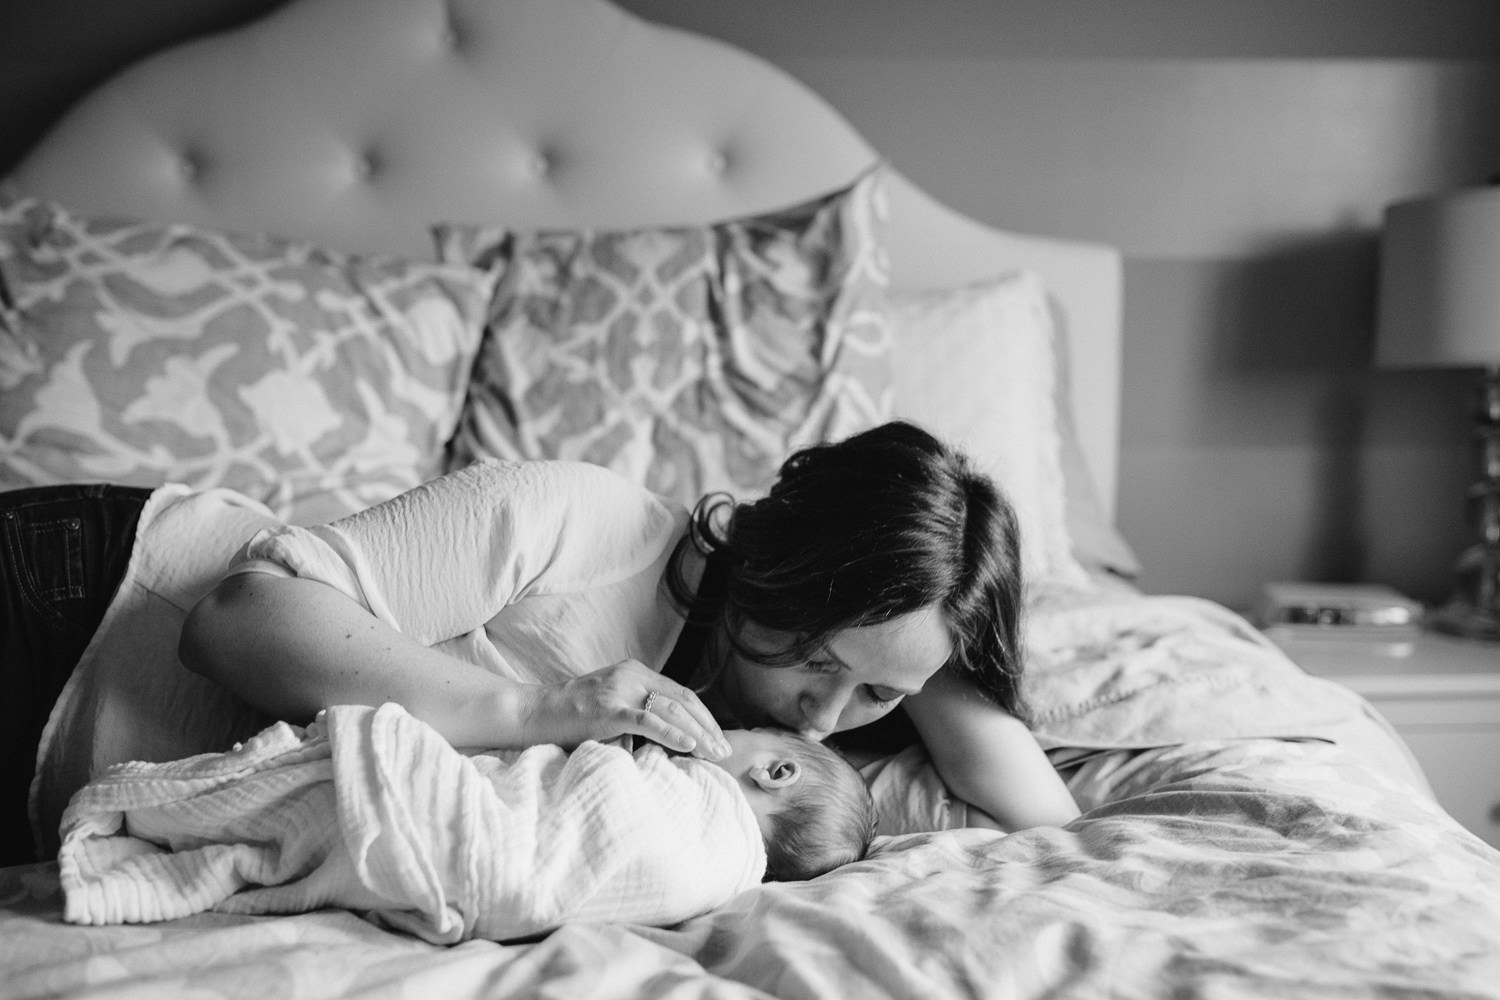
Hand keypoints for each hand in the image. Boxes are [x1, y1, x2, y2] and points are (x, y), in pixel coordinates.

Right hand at [516, 660, 731, 759]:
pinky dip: (672, 733)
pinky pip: (647, 721)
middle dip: (708, 727)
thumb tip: (670, 733)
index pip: (682, 693)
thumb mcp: (610, 703)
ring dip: (698, 735)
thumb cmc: (570, 715)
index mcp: (635, 671)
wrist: (531, 712)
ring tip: (715, 754)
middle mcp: (631, 675)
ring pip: (671, 710)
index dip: (705, 717)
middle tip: (725, 752)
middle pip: (683, 700)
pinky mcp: (607, 710)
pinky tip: (689, 746)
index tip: (719, 739)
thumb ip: (637, 709)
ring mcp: (619, 691)